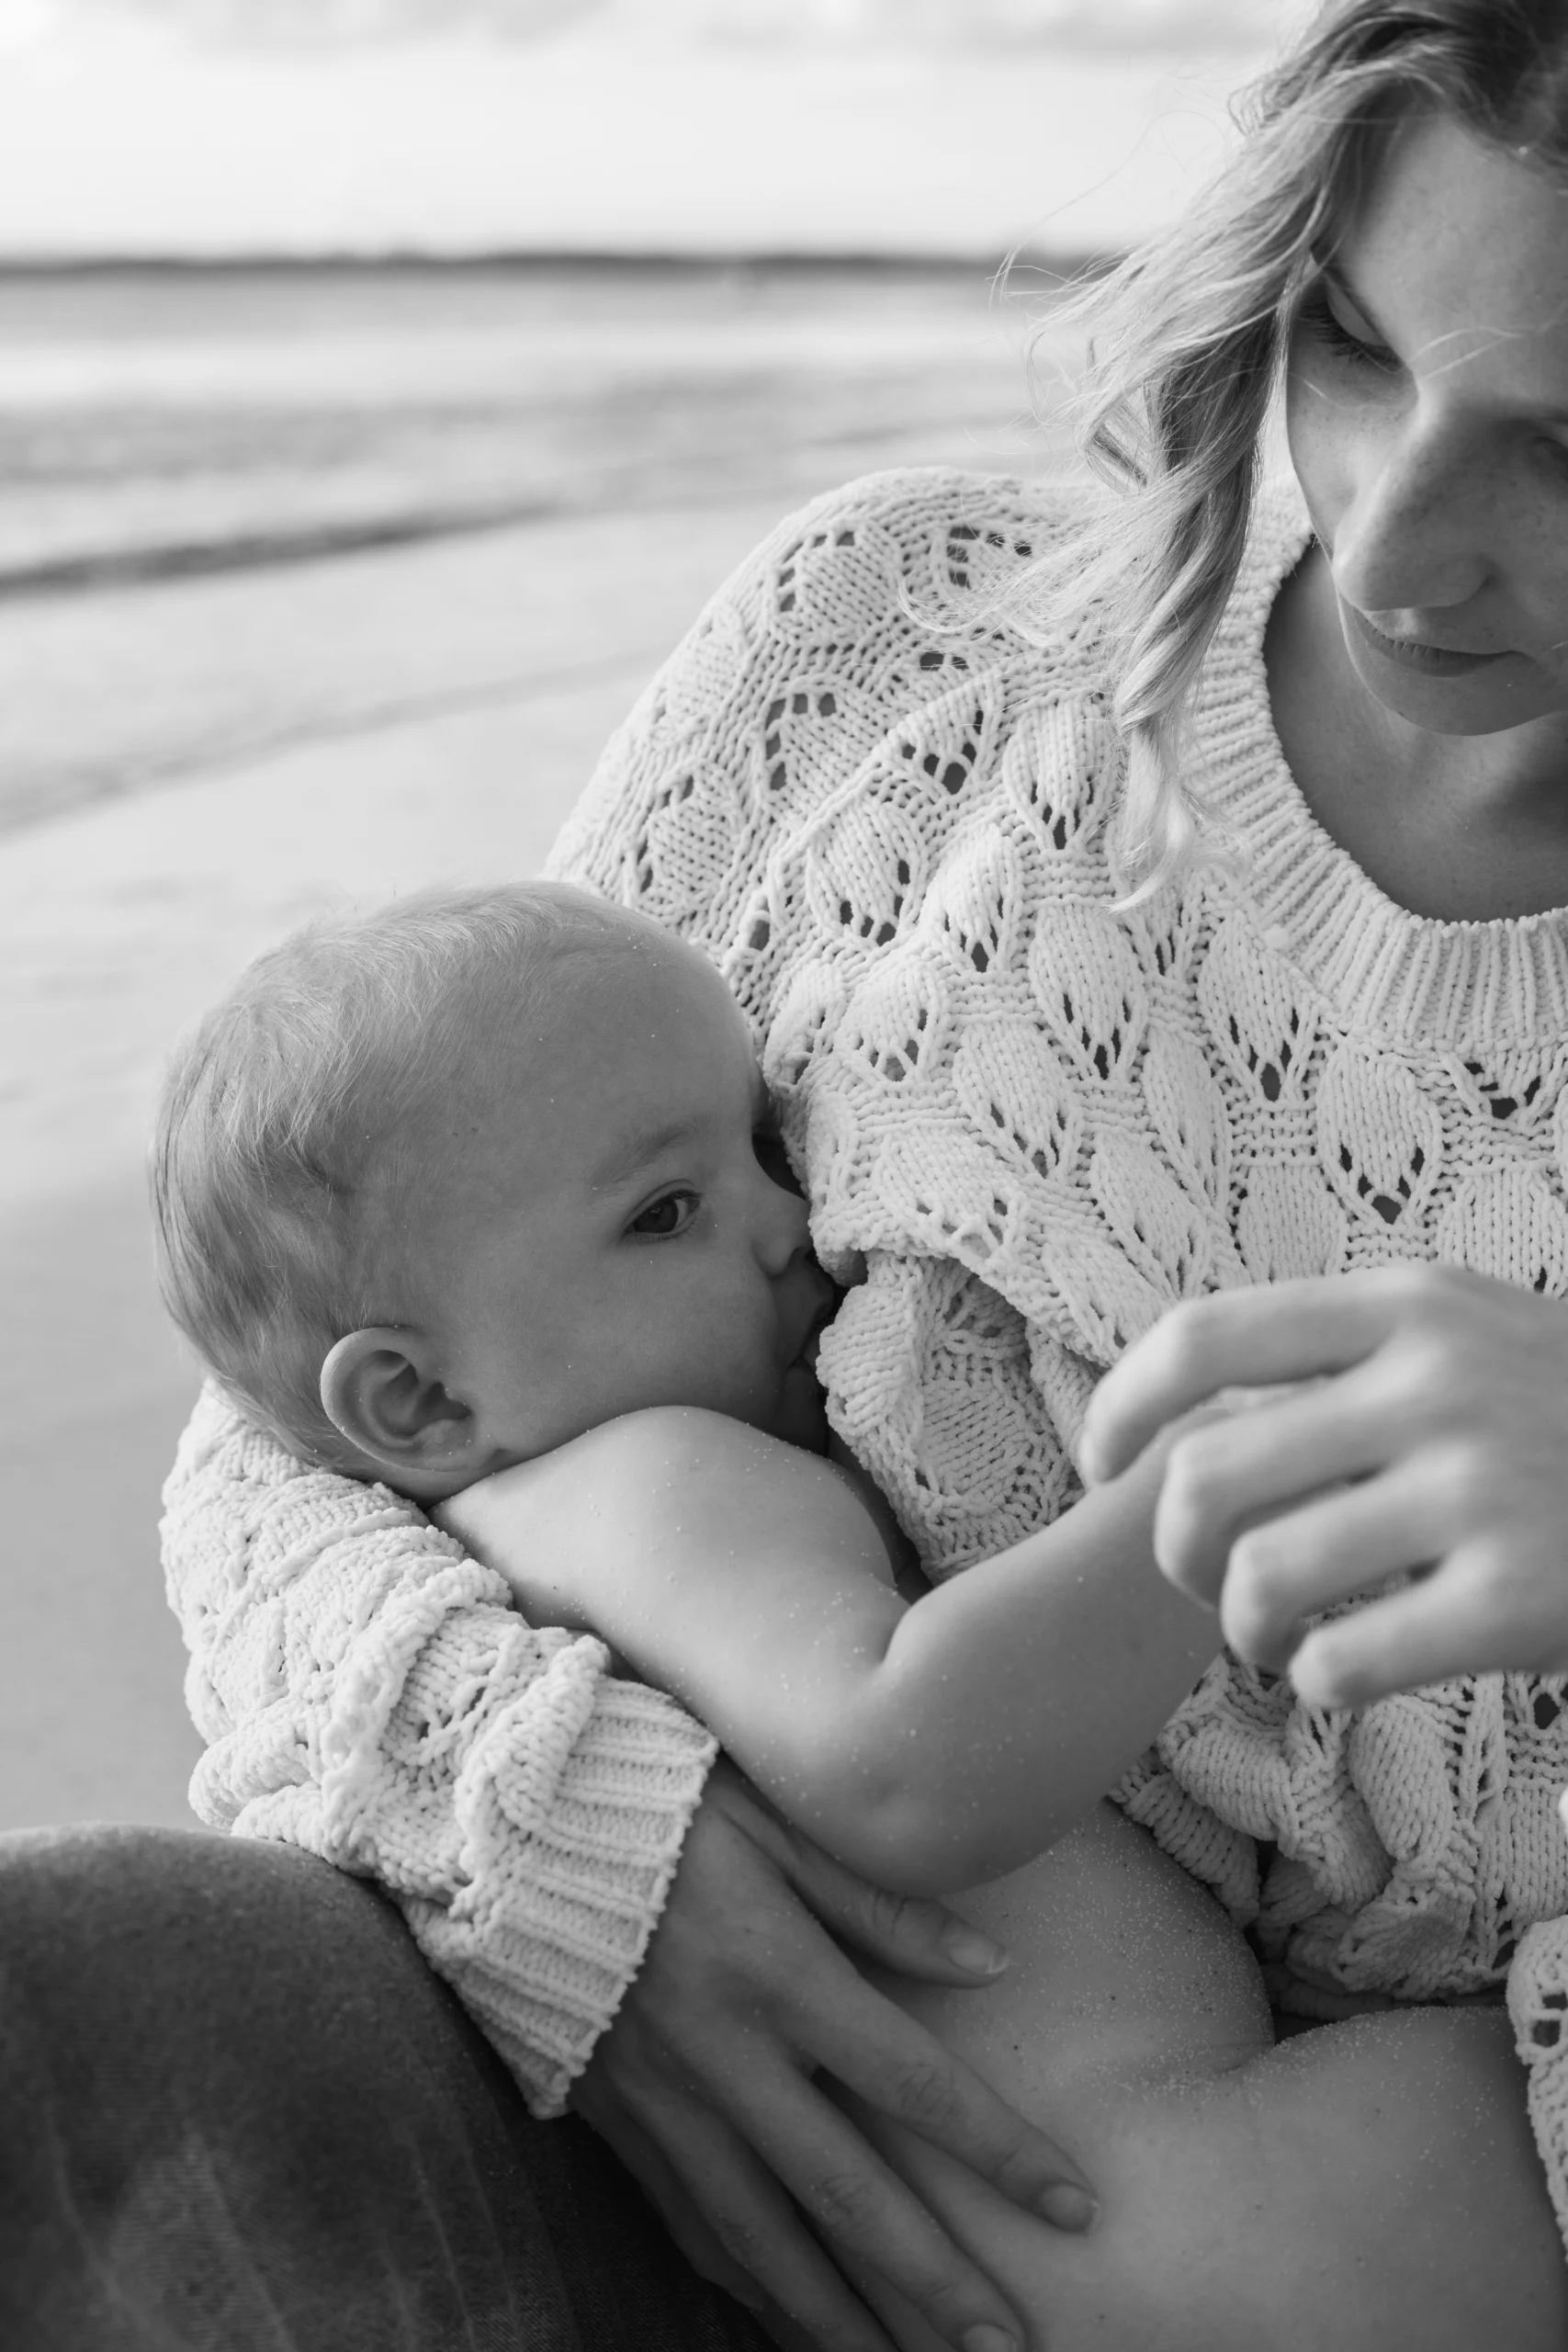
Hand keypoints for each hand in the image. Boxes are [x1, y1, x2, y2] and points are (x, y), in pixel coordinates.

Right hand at [574, 1761, 1096, 2351]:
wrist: (511, 1826)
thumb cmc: (664, 1799)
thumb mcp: (776, 1817)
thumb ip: (881, 1899)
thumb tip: (991, 1963)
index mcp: (778, 1974)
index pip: (914, 2085)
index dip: (1000, 2153)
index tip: (1074, 2207)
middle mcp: (725, 2057)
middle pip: (847, 2196)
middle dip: (932, 2282)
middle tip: (1006, 2347)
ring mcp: (663, 2101)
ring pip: (764, 2240)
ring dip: (840, 2319)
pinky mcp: (616, 2119)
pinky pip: (690, 2225)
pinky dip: (747, 2284)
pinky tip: (789, 2318)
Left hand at [1078, 1265, 1567, 1709]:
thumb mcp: (1471, 1333)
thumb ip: (1348, 1352)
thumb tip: (1183, 1405)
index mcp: (1408, 1306)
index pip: (1204, 1337)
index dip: (1122, 1409)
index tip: (1098, 1467)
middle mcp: (1435, 1382)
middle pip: (1206, 1477)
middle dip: (1177, 1553)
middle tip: (1210, 1586)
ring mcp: (1481, 1488)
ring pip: (1261, 1580)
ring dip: (1244, 1632)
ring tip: (1279, 1641)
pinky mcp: (1520, 1597)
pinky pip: (1343, 1662)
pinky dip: (1319, 1684)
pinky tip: (1349, 1677)